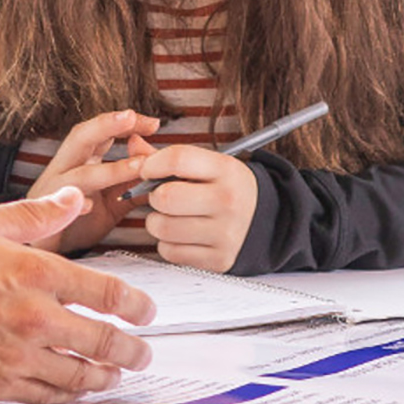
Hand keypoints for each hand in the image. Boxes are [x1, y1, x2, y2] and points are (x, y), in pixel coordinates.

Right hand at [0, 188, 158, 403]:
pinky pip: (42, 397)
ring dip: (103, 378)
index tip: (146, 312)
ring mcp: (12, 356)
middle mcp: (31, 317)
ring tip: (112, 377)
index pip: (106, 293)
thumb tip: (72, 197)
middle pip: (103, 342)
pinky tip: (69, 392)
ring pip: (77, 376)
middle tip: (142, 355)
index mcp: (34, 271)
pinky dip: (64, 397)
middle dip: (131, 351)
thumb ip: (33, 215)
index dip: (135, 306)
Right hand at [26, 109, 158, 252]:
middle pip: (80, 138)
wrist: (42, 250)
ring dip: (109, 170)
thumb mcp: (113, 202)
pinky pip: (55, 210)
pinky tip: (89, 206)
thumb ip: (133, 185)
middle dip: (105, 125)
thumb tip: (163, 171)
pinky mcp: (45, 220)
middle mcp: (64, 171)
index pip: (100, 132)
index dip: (124, 123)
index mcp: (79, 161)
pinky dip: (74, 206)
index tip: (154, 123)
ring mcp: (52, 194)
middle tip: (130, 117)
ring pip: (78, 175)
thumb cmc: (77, 222)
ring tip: (138, 167)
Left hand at [132, 144, 258, 272]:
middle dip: (154, 197)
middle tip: (161, 197)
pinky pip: (170, 252)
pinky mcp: (218, 259)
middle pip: (165, 197)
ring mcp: (224, 233)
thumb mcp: (211, 167)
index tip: (147, 169)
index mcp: (226, 170)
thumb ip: (170, 157)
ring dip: (157, 222)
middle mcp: (227, 201)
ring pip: (163, 227)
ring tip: (170, 217)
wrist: (271, 222)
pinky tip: (181, 235)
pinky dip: (167, 244)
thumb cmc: (230, 190)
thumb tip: (132, 144)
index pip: (178, 159)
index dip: (152, 163)